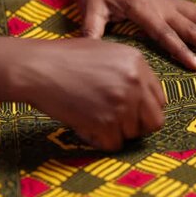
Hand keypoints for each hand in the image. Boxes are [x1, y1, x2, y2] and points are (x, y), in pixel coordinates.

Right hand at [12, 39, 164, 150]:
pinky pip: (113, 144)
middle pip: (154, 121)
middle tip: (116, 125)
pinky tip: (84, 126)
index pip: (159, 99)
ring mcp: (122, 103)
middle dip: (137, 126)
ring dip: (114, 132)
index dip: (144, 110)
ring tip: (91, 118)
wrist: (36, 67)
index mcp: (138, 62)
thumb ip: (129, 71)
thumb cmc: (64, 59)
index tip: (130, 114)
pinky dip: (98, 140)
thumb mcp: (106, 52)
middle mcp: (135, 82)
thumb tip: (144, 98)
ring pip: (132, 135)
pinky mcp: (106, 122)